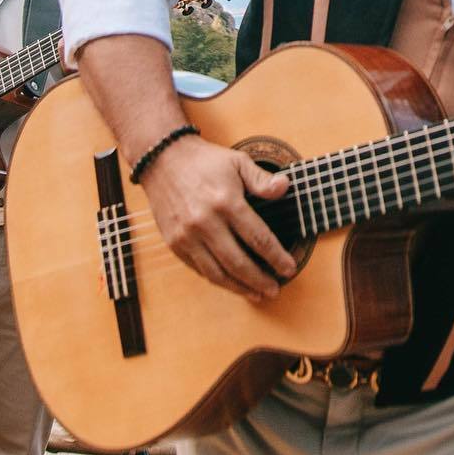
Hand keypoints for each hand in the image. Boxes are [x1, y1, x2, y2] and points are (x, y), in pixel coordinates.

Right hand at [140, 135, 295, 304]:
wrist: (163, 160)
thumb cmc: (205, 161)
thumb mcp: (238, 161)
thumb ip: (261, 179)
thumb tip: (285, 187)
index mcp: (226, 202)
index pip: (257, 237)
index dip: (276, 256)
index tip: (290, 267)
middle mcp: (205, 223)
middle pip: (238, 262)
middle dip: (259, 280)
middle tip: (275, 290)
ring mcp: (187, 236)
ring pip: (216, 273)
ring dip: (238, 288)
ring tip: (257, 294)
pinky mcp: (174, 243)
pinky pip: (198, 269)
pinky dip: (217, 280)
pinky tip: (231, 283)